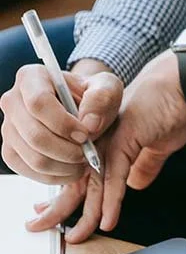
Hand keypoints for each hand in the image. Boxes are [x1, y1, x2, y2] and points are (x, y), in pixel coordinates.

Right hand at [1, 64, 120, 183]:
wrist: (84, 108)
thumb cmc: (94, 95)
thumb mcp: (108, 87)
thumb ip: (102, 98)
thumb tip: (89, 124)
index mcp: (32, 77)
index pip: (39, 103)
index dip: (63, 123)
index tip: (85, 134)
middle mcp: (12, 101)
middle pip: (34, 135)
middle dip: (66, 150)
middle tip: (88, 153)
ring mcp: (8, 128)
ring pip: (31, 157)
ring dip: (63, 166)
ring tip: (84, 162)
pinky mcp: (10, 150)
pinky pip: (26, 170)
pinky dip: (52, 176)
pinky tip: (72, 170)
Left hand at [28, 51, 185, 241]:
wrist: (182, 82)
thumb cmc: (172, 105)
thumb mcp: (159, 143)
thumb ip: (146, 164)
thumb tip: (137, 183)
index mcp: (106, 143)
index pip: (80, 174)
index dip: (65, 196)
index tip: (46, 211)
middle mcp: (101, 142)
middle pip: (76, 181)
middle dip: (58, 209)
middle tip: (41, 227)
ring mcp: (111, 141)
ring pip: (93, 184)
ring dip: (86, 214)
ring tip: (77, 235)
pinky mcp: (125, 141)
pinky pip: (114, 178)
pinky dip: (111, 201)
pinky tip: (108, 219)